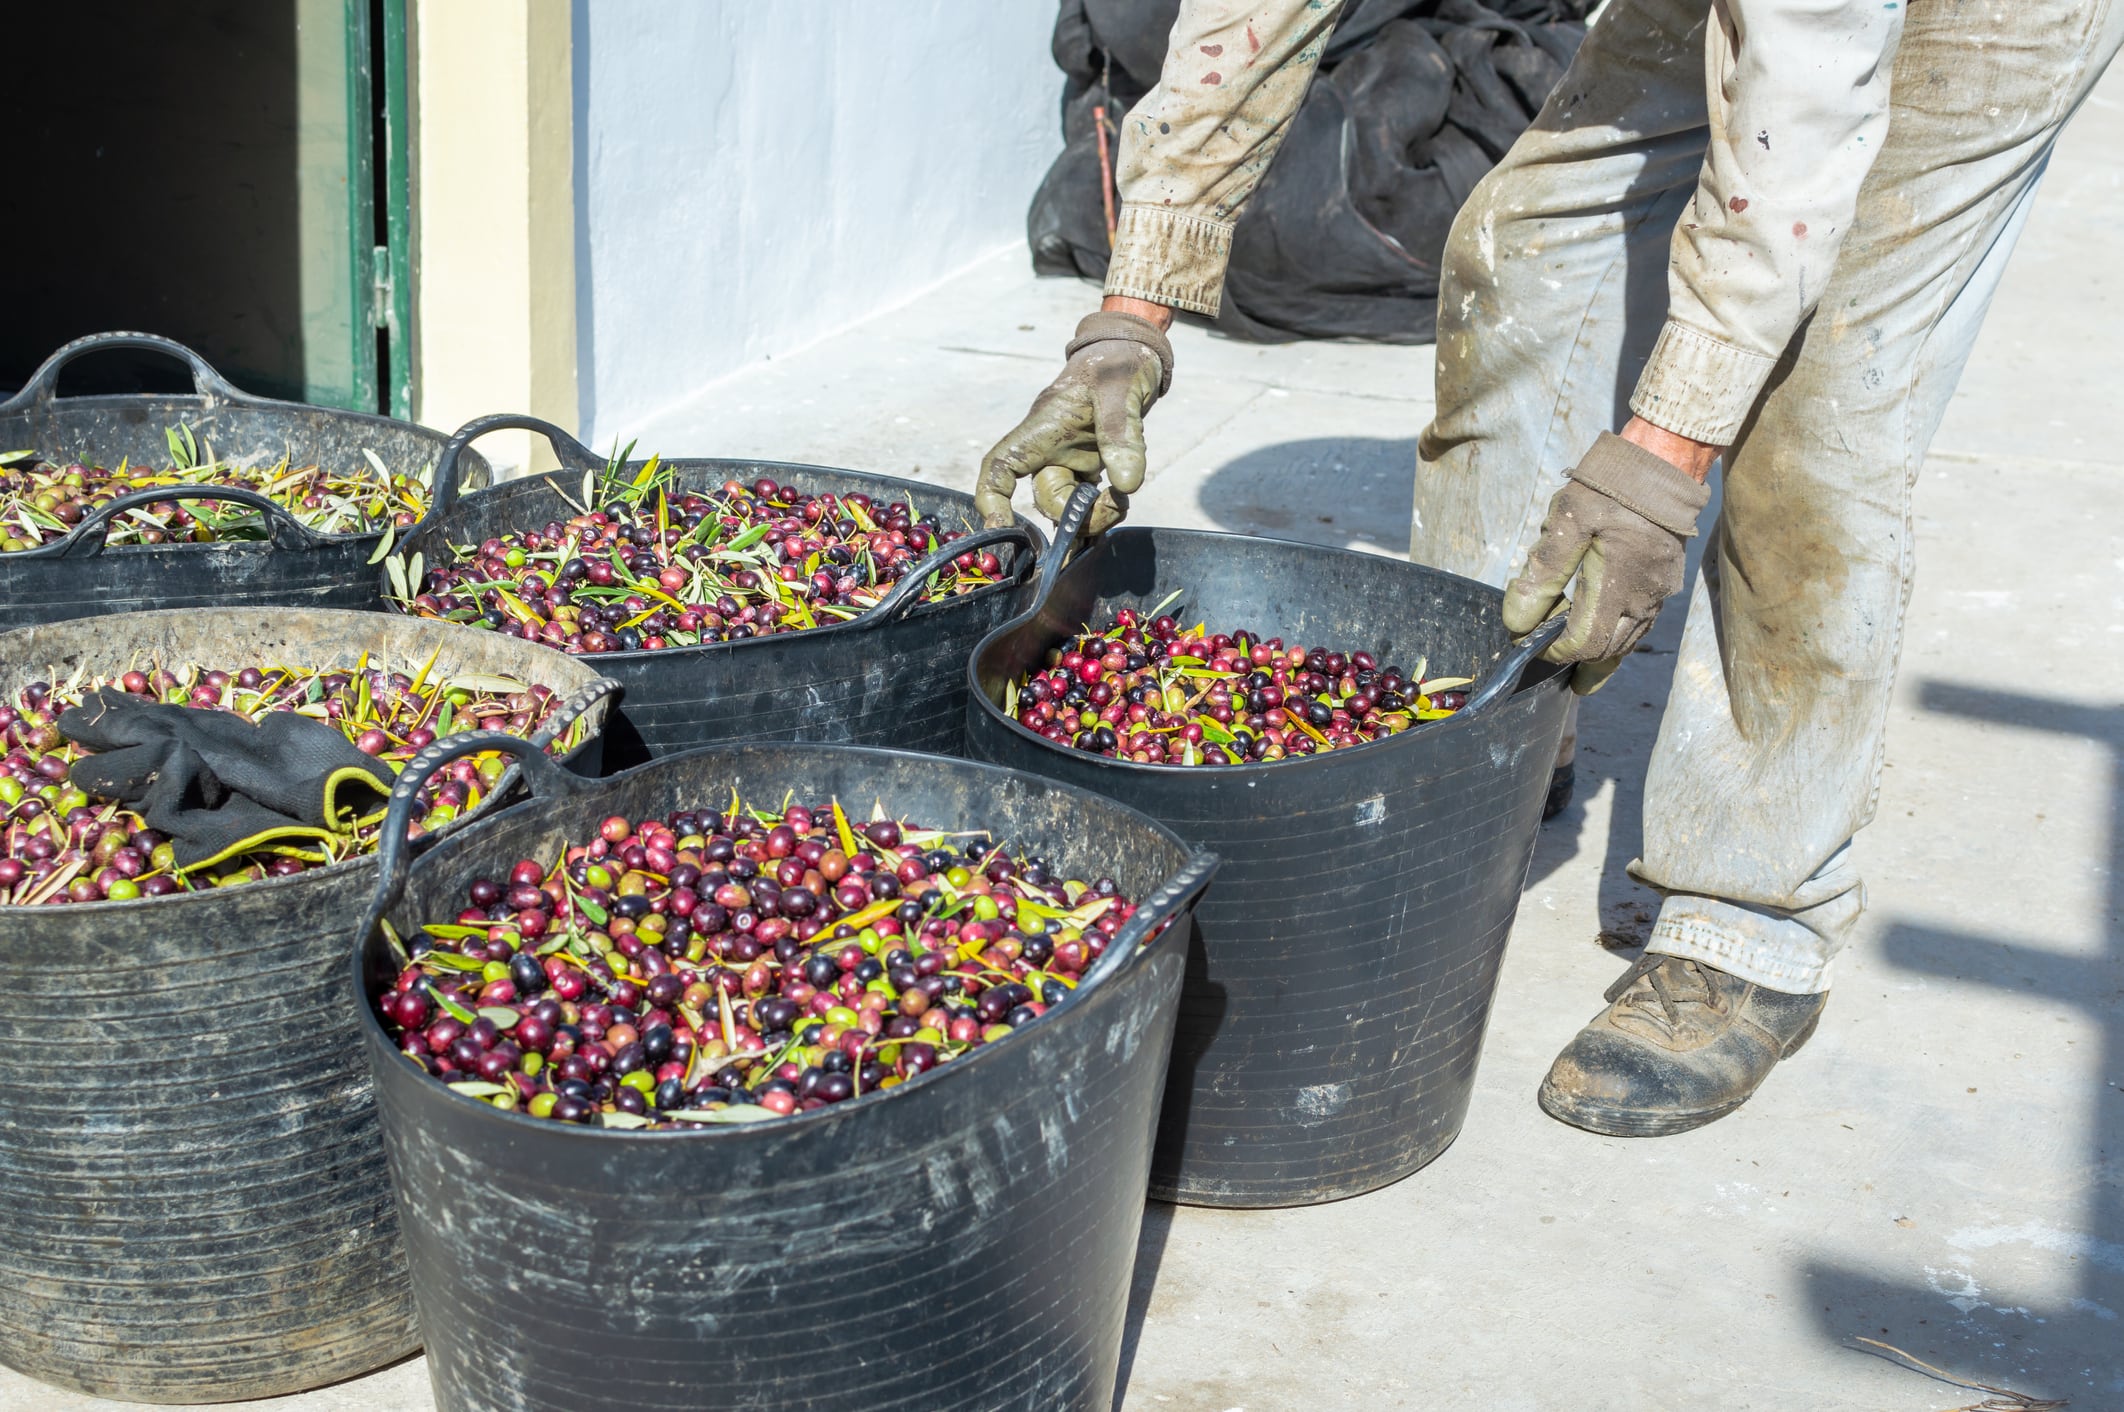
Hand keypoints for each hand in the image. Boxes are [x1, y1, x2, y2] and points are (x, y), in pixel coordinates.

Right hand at [974, 304, 1173, 535]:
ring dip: (1093, 515)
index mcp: (1041, 430)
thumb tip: (1127, 485)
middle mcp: (1050, 450)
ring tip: (1122, 499)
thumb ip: (1121, 435)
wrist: (1133, 353)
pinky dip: (1102, 511)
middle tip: (1116, 503)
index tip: (1002, 526)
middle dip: (1075, 515)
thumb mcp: (1120, 391)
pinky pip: (1087, 502)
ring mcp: (1070, 460)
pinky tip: (1121, 501)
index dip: (992, 498)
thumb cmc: (1117, 363)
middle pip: (1045, 499)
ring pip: (1068, 506)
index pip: (1000, 466)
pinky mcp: (1090, 465)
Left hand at [1502, 424, 1713, 693]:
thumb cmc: (1610, 487)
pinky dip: (1616, 634)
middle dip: (1574, 658)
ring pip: (1627, 642)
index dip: (1552, 650)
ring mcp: (1659, 593)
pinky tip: (1598, 628)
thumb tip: (1517, 620)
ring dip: (1597, 651)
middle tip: (1544, 653)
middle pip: (1607, 652)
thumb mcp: (1567, 522)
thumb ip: (1542, 573)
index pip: (1582, 643)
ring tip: (1569, 656)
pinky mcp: (1665, 582)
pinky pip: (1640, 624)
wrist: (1663, 462)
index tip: (1527, 638)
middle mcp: (1643, 598)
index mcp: (1616, 586)